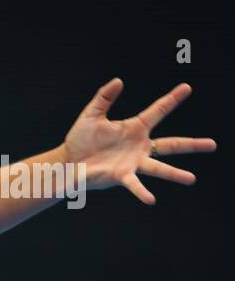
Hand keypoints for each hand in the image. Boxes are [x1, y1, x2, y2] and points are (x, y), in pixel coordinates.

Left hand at [63, 79, 216, 204]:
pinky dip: (142, 192)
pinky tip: (151, 199)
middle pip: (171, 144)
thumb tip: (119, 80)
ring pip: (158, 169)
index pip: (158, 111)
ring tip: (191, 179)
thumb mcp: (92, 114)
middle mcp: (139, 147)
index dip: (172, 99)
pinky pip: (134, 184)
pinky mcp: (121, 176)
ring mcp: (132, 163)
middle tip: (213, 145)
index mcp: (135, 129)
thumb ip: (104, 97)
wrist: (68, 161)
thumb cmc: (81, 139)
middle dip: (192, 145)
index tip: (187, 87)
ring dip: (174, 174)